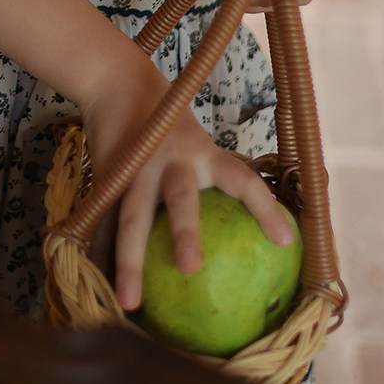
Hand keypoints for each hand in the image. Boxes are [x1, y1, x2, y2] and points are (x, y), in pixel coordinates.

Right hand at [81, 62, 293, 311]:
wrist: (114, 82)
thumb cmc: (164, 121)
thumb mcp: (193, 138)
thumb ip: (209, 174)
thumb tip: (253, 229)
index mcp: (202, 153)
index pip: (241, 179)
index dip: (264, 208)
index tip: (285, 242)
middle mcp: (170, 161)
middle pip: (179, 198)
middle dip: (183, 232)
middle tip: (189, 268)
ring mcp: (134, 169)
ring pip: (131, 218)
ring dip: (130, 261)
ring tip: (130, 301)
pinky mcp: (106, 177)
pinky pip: (103, 221)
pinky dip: (101, 252)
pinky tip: (98, 283)